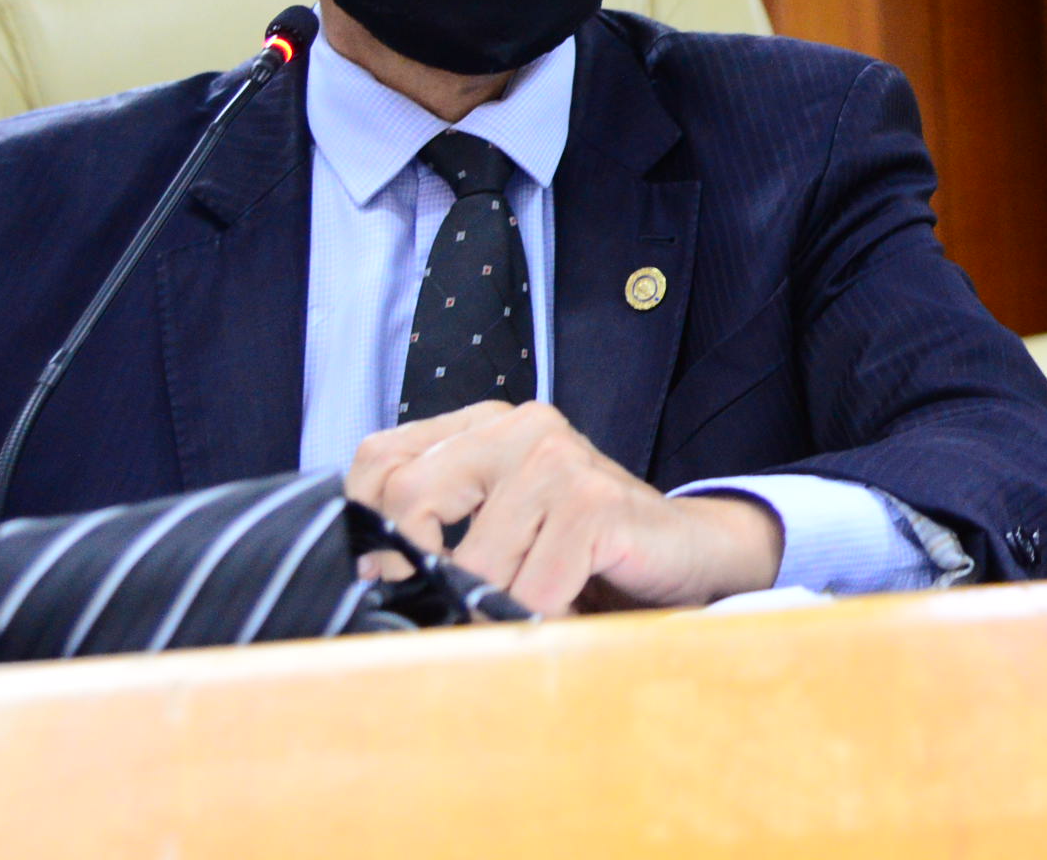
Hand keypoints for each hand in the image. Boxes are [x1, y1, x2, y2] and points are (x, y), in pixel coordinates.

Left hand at [345, 400, 783, 614]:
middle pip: (408, 499)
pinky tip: (569, 606)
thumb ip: (438, 527)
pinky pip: (530, 591)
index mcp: (484, 426)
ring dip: (498, 610)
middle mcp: (520, 427)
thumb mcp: (499, 529)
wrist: (687, 553)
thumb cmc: (584, 550)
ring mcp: (559, 459)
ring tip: (533, 605)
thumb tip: (359, 577)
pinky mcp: (594, 504)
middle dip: (422, 574)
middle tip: (454, 607)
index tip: (388, 581)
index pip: (377, 461)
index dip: (367, 530)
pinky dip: (542, 619)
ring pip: (471, 565)